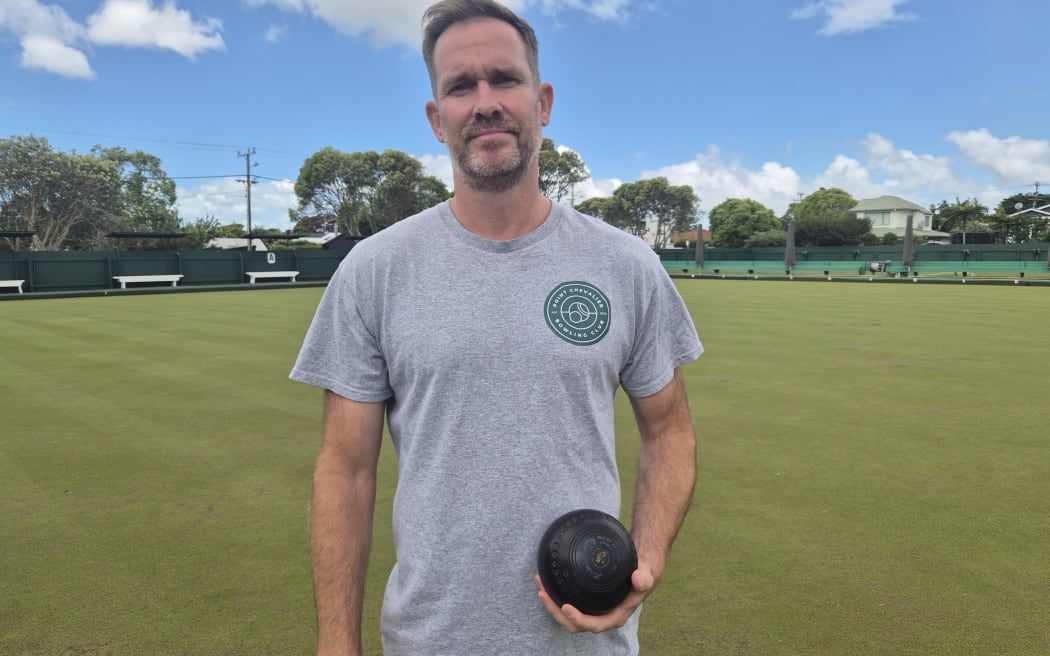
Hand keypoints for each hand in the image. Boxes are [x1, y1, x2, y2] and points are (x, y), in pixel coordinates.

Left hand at [534, 565, 655, 633]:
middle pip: (574, 623)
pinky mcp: (584, 600)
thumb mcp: (646, 574)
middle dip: (556, 612)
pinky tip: (545, 581)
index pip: (594, 625)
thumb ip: (644, 578)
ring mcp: (590, 609)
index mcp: (614, 616)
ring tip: (539, 586)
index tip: (565, 607)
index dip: (578, 619)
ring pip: (566, 614)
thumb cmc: (642, 574)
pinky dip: (554, 594)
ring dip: (551, 603)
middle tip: (543, 594)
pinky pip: (566, 601)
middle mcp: (600, 616)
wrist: (639, 569)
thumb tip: (638, 579)